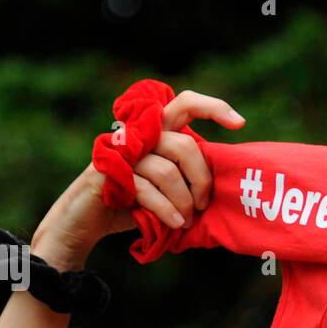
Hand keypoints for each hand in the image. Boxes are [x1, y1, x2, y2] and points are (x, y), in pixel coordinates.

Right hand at [30, 91, 245, 269]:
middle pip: (183, 145)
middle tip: (203, 203)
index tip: (239, 123)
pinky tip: (175, 224)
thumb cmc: (132, 204)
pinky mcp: (109, 172)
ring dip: (183, 201)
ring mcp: (122, 151)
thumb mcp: (166, 188)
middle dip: (201, 179)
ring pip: (166, 170)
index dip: (213, 107)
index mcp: (156, 131)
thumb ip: (186, 176)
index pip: (185, 104)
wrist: (87, 221)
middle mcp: (139, 134)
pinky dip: (166, 210)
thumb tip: (222, 184)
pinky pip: (147, 189)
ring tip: (186, 220)